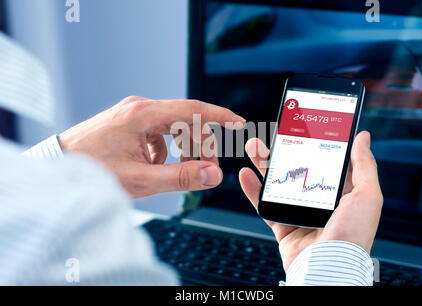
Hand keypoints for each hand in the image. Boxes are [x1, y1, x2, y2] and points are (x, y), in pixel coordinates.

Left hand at [59, 96, 245, 197]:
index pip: (192, 109)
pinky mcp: (128, 123)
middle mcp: (139, 108)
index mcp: (143, 115)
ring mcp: (132, 114)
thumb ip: (181, 177)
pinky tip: (156, 167)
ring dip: (183, 148)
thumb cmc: (93, 172)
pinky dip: (166, 149)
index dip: (220, 116)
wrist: (59, 168)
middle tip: (205, 172)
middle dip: (200, 145)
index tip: (239, 123)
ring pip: (173, 127)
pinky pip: (158, 132)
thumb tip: (213, 175)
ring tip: (178, 172)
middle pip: (185, 120)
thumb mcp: (141, 180)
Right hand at [239, 131, 382, 270]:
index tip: (304, 125)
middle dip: (284, 149)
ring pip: (278, 182)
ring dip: (264, 163)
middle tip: (274, 133)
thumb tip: (363, 137)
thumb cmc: (352, 236)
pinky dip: (253, 189)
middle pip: (297, 167)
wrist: (327, 267)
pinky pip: (264, 204)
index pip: (326, 160)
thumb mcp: (367, 196)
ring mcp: (299, 211)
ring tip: (254, 147)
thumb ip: (364, 165)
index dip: (314, 142)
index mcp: (341, 192)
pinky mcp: (283, 224)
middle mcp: (319, 200)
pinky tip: (246, 174)